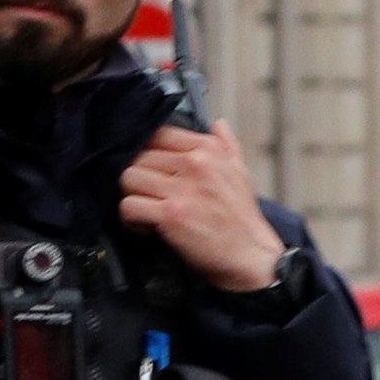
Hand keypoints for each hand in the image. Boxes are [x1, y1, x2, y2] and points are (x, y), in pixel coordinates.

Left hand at [118, 123, 286, 294]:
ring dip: (133, 197)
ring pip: (129, 178)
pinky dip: (131, 218)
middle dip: (141, 180)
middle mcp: (194, 164)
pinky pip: (129, 206)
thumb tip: (218, 123)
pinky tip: (147, 226)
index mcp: (208, 149)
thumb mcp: (241, 172)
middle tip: (151, 197)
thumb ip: (226, 145)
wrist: (251, 255)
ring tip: (147, 210)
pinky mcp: (170, 214)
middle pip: (139, 157)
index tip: (156, 173)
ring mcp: (181, 189)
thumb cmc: (242, 217)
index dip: (150, 155)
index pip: (157, 135)